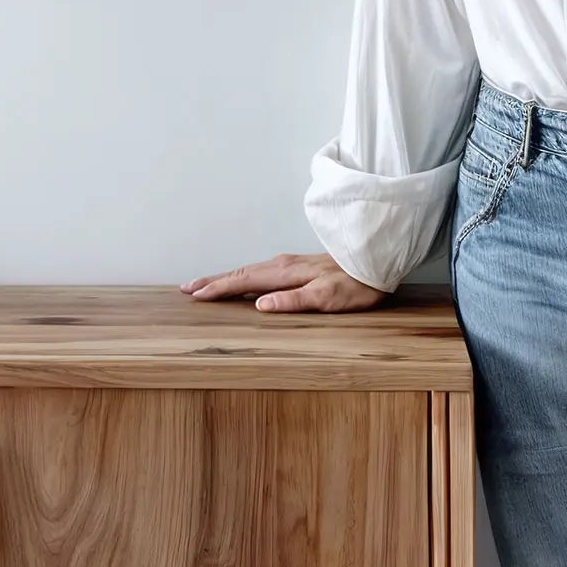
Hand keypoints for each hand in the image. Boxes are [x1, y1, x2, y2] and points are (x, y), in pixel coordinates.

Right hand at [179, 251, 390, 311]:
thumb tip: (259, 305)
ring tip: (208, 284)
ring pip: (250, 270)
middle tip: (188, 288)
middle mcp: (283, 265)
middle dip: (214, 281)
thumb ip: (293, 301)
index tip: (195, 295)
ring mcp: (291, 263)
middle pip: (241, 273)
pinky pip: (261, 270)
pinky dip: (244, 276)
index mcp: (285, 273)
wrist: (377, 261)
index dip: (218, 289)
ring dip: (227, 277)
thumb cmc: (356, 284)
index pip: (244, 281)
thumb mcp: (327, 298)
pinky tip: (245, 281)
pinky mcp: (299, 266)